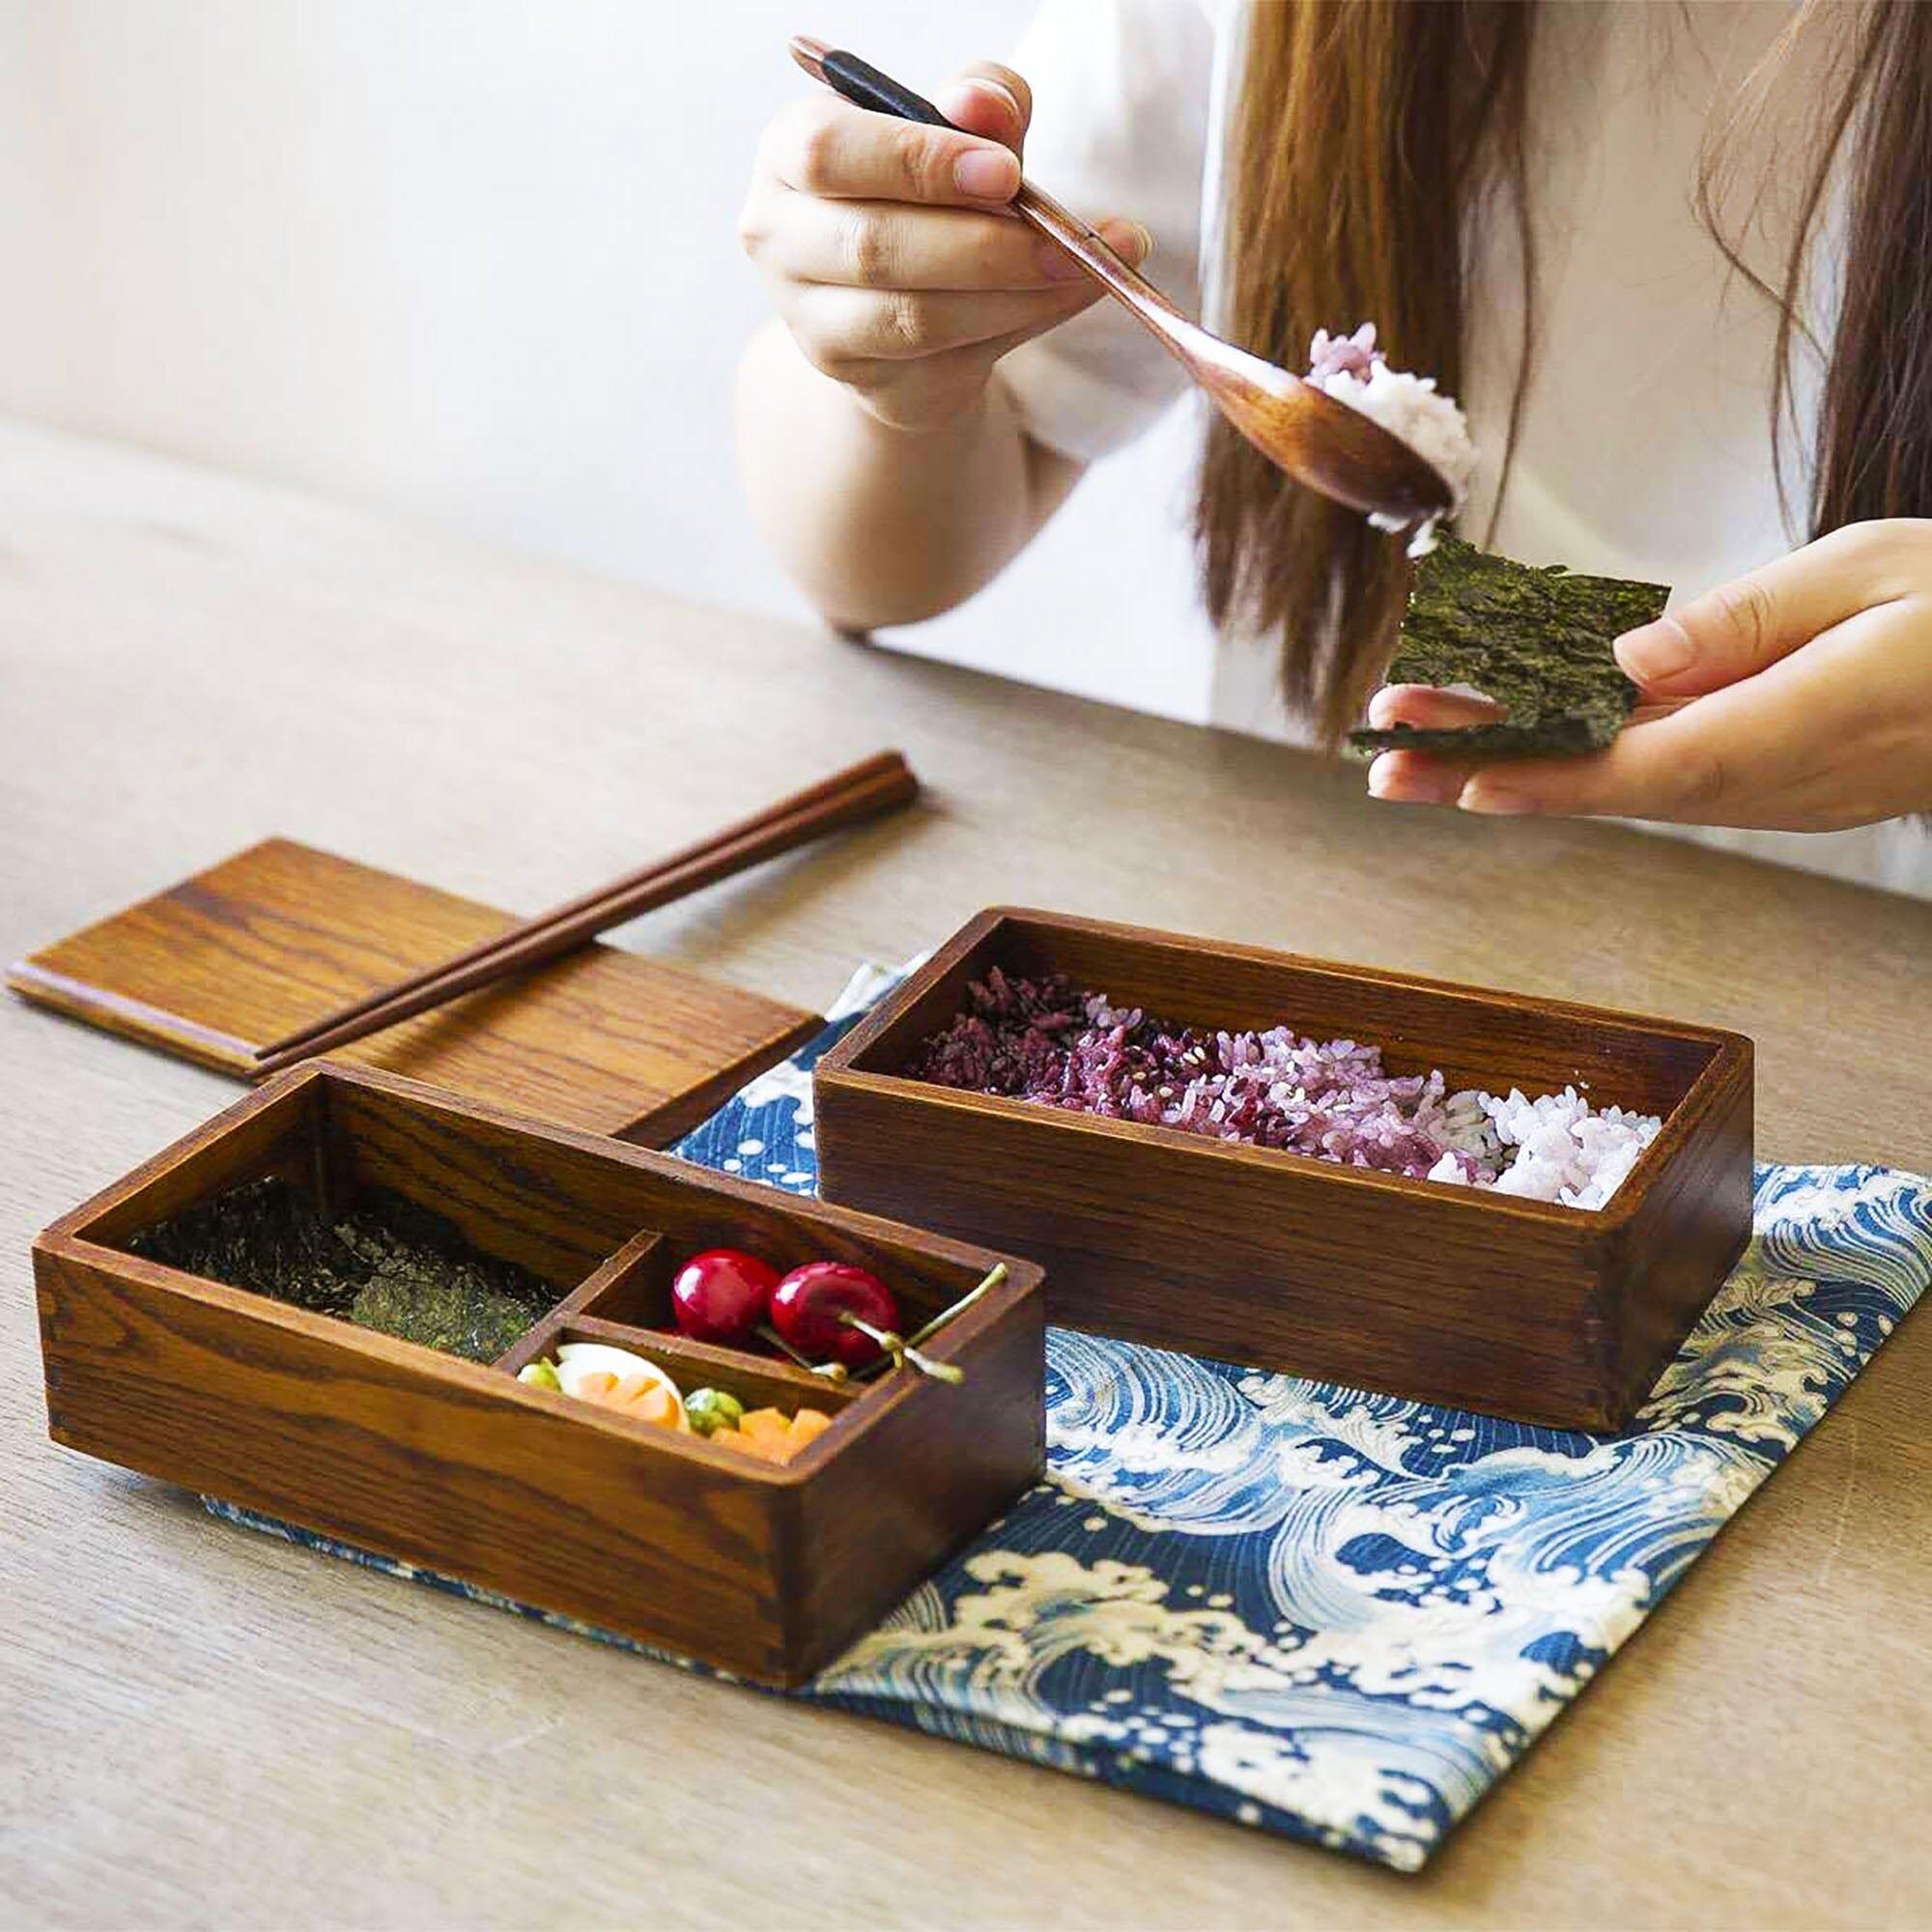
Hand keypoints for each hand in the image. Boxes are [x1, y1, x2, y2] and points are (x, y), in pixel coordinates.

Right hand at [738, 63, 1148, 432]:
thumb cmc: (927, 192)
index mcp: (789, 153)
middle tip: (1064, 238)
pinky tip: (1065, 296)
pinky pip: (944, 356)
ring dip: (1011, 293)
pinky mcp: (855, 376)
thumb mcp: (958, 131)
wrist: (901, 295)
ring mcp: (810, 318)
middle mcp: (780, 237)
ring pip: (913, 315)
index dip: (919, 162)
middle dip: (983, 244)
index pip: (829, 152)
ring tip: (1081, 266)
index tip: (1006, 173)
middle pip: (874, 246)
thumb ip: (981, 105)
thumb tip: (985, 108)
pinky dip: (1016, 323)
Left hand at [1365, 520, 1931, 831]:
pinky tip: (1506, 745)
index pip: (1648, 762)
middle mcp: (1768, 777)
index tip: (1462, 773)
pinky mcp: (1764, 775)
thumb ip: (1745, 621)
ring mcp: (1765, 788)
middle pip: (1602, 783)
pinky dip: (1570, 758)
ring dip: (1511, 766)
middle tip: (1379, 761)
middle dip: (1485, 769)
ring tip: (1409, 754)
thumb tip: (1630, 658)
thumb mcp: (1869, 574)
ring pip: (1614, 782)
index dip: (1548, 772)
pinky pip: (1650, 769)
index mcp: (1799, 726)